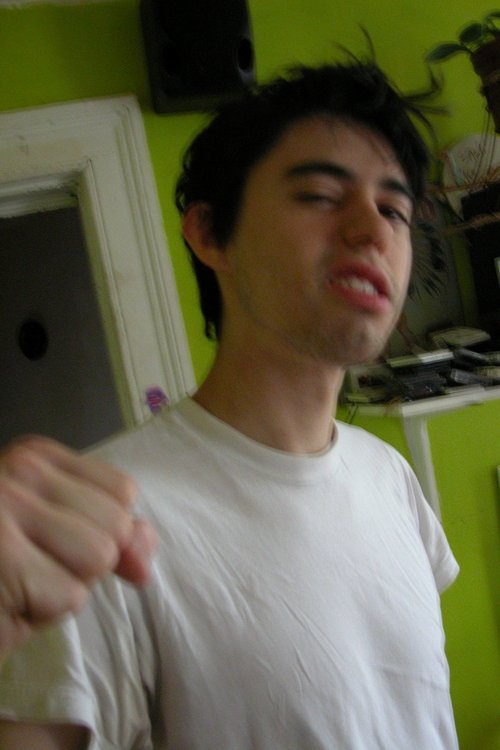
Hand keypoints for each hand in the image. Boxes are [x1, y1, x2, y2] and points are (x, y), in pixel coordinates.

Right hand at [0, 435, 157, 656]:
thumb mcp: (55, 537)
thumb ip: (110, 533)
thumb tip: (146, 549)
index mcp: (36, 456)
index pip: (122, 492)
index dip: (103, 530)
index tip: (53, 538)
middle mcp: (21, 470)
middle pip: (115, 526)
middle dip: (84, 563)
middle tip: (31, 565)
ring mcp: (7, 510)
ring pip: (98, 558)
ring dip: (65, 588)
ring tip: (20, 581)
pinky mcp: (2, 560)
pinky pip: (69, 596)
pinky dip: (43, 613)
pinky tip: (6, 599)